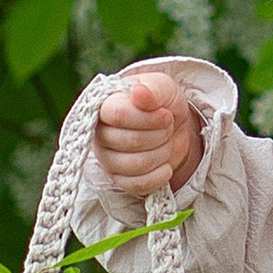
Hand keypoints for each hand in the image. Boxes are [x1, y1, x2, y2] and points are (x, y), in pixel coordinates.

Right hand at [94, 71, 200, 200]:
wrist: (173, 127)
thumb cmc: (161, 103)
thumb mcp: (163, 87)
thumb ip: (152, 89)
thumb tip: (139, 93)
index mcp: (105, 106)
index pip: (118, 115)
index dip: (148, 118)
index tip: (166, 114)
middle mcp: (99, 134)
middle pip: (130, 142)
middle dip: (160, 135)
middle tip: (167, 127)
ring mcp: (107, 159)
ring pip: (135, 165)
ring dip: (161, 154)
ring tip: (165, 143)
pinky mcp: (119, 179)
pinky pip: (137, 185)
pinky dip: (159, 176)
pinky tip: (165, 165)